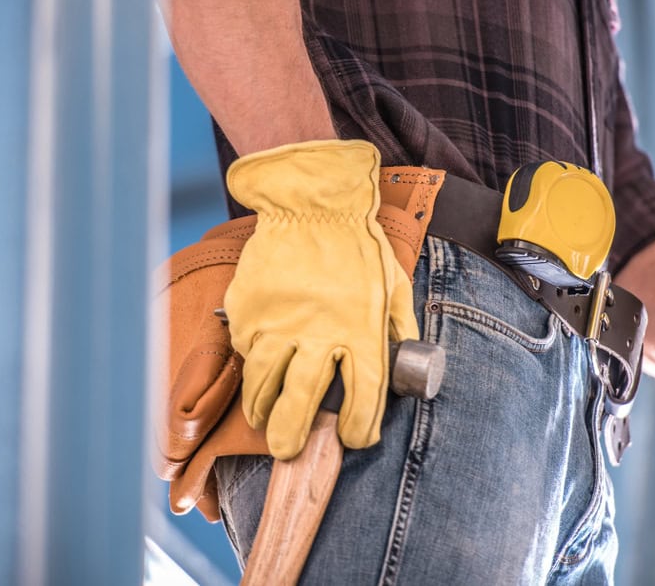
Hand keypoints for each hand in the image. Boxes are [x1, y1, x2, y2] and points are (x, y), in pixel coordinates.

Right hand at [223, 140, 419, 458]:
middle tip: (287, 451)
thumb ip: (401, 327)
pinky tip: (258, 360)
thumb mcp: (393, 284)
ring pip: (263, 382)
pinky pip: (245, 348)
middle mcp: (318, 333)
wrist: (311, 204)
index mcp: (361, 330)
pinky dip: (250, 360)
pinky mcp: (248, 311)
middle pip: (302, 401)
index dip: (361, 428)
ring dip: (261, 407)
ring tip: (263, 418)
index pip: (365, 397)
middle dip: (293, 434)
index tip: (354, 439)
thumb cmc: (356, 245)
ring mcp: (277, 323)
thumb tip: (409, 361)